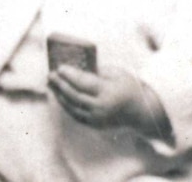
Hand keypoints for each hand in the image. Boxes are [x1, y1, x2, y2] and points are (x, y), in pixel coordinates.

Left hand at [48, 65, 171, 140]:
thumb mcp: (117, 74)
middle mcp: (102, 107)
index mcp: (109, 92)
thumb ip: (98, 71)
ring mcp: (97, 119)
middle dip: (60, 84)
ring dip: (59, 95)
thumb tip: (77, 67)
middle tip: (50, 74)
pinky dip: (66, 105)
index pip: (84, 83)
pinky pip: (76, 115)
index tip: (59, 67)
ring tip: (51, 84)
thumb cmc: (129, 88)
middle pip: (75, 95)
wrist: (141, 113)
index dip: (70, 75)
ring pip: (72, 107)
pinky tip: (60, 95)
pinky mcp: (95, 125)